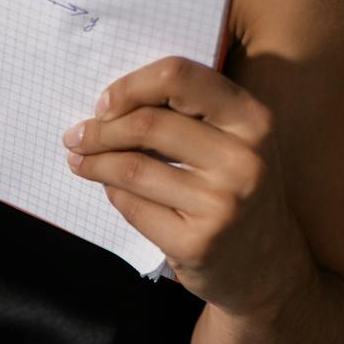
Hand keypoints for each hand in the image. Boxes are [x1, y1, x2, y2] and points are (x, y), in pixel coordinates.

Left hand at [63, 55, 312, 315]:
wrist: (267, 267)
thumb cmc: (236, 190)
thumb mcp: (232, 142)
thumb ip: (186, 114)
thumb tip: (108, 105)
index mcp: (252, 119)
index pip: (179, 76)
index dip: (131, 85)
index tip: (104, 104)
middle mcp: (244, 160)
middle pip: (148, 123)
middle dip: (100, 129)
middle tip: (75, 136)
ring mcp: (222, 205)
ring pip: (133, 167)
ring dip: (94, 162)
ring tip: (79, 159)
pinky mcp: (198, 243)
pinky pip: (132, 206)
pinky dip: (112, 193)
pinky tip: (109, 190)